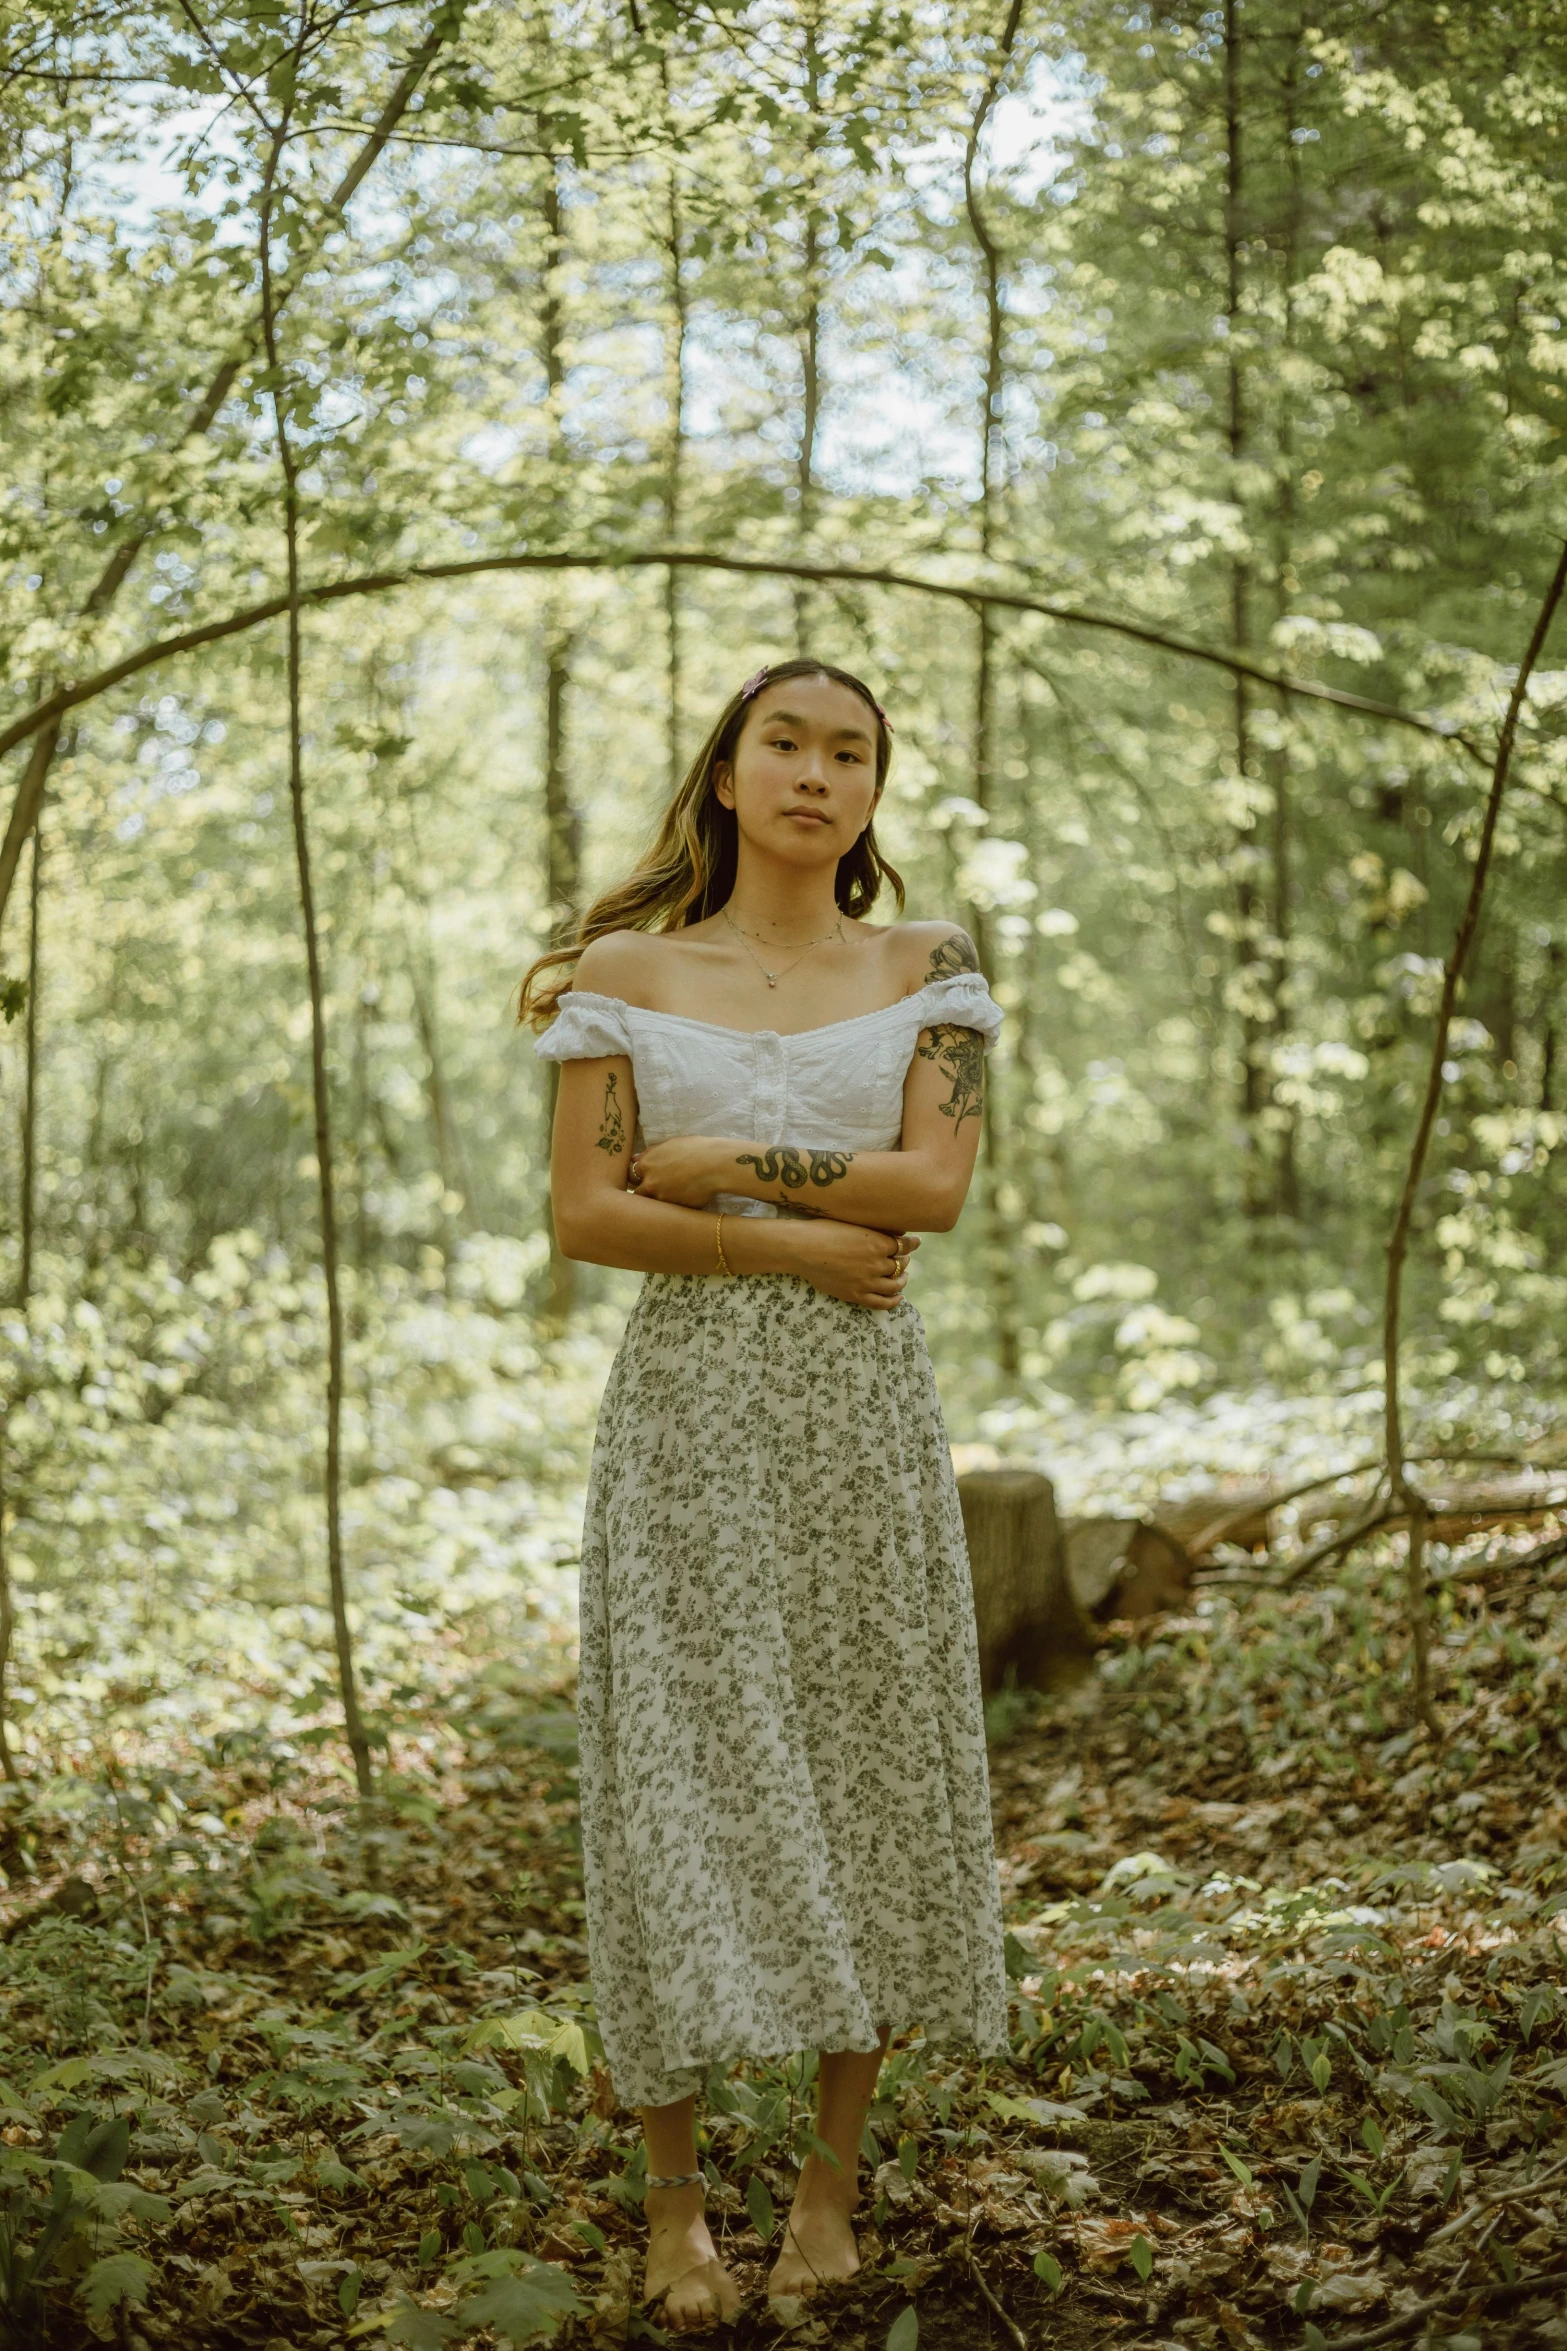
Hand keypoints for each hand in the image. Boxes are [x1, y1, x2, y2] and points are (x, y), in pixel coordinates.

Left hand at [627, 1136, 733, 1207]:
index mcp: (647, 1164)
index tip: (646, 1178)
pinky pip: (668, 1211)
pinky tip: (683, 1200)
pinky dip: (672, 1207)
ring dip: (658, 1201)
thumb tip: (634, 1158)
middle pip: (637, 1193)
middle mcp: (650, 1182)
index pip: (632, 1175)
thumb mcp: (670, 1144)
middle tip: (657, 1189)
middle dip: (644, 1192)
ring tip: (672, 1196)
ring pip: (652, 1204)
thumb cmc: (696, 1149)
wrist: (716, 1164)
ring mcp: (661, 1198)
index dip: (639, 1177)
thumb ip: (650, 1152)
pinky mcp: (674, 1209)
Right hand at [788, 1220, 919, 1310]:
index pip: (904, 1245)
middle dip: (904, 1261)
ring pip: (895, 1285)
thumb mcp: (853, 1223)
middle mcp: (876, 1263)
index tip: (915, 1243)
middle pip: (901, 1265)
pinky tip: (898, 1297)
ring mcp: (867, 1281)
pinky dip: (893, 1301)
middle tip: (904, 1259)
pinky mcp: (856, 1295)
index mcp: (877, 1242)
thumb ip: (873, 1229)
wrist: (802, 1248)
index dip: (911, 1244)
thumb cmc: (824, 1230)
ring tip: (903, 1278)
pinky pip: (882, 1302)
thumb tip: (893, 1230)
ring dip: (902, 1281)